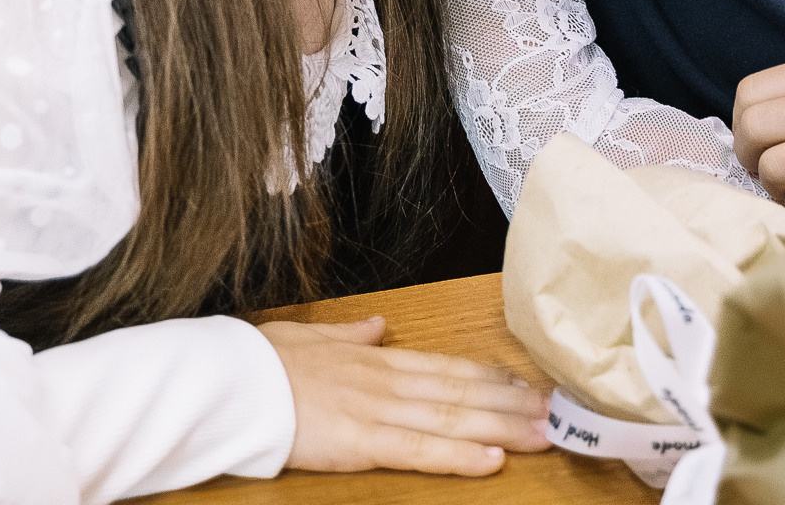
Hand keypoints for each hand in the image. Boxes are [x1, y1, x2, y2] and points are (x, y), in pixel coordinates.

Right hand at [259, 316, 549, 476]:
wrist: (227, 381)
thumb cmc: (258, 362)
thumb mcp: (308, 337)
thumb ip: (350, 335)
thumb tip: (379, 326)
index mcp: (373, 358)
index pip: (445, 366)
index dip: (490, 376)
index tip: (525, 383)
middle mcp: (384, 380)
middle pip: (461, 391)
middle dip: (512, 403)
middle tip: (557, 412)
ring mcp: (375, 410)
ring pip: (451, 417)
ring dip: (502, 427)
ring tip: (543, 434)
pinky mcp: (359, 442)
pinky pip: (418, 450)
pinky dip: (458, 455)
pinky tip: (492, 459)